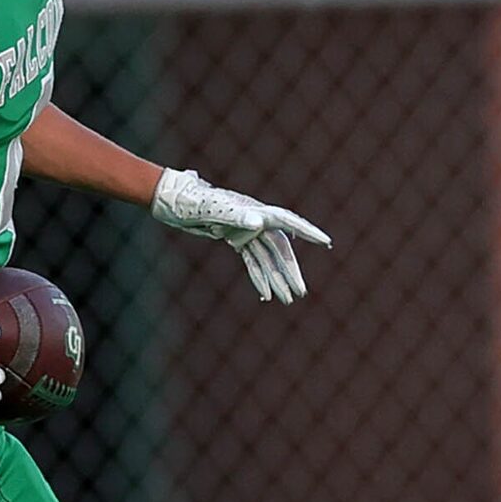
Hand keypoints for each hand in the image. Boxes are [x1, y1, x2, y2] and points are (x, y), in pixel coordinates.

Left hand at [151, 168, 332, 303]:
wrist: (174, 201)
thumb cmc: (195, 200)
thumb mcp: (215, 209)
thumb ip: (237, 215)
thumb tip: (259, 222)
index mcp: (257, 211)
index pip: (288, 222)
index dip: (308, 231)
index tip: (326, 241)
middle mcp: (256, 220)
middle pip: (280, 248)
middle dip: (290, 271)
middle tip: (300, 292)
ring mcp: (246, 230)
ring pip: (267, 258)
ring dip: (275, 278)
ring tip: (285, 300)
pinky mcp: (235, 238)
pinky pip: (251, 260)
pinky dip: (258, 276)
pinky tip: (265, 293)